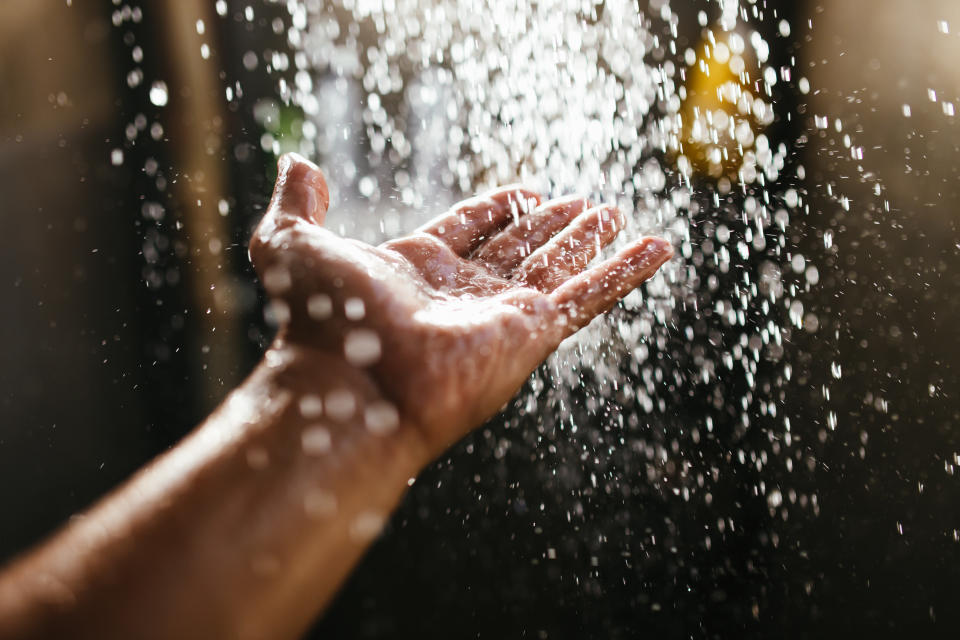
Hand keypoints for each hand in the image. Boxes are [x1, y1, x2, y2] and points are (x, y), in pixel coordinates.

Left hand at [250, 154, 671, 458]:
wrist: (352, 385)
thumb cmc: (322, 319)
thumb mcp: (291, 245)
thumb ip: (297, 204)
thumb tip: (300, 165)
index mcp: (416, 270)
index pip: (468, 230)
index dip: (497, 209)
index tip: (525, 190)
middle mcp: (463, 295)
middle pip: (519, 250)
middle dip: (551, 226)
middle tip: (584, 204)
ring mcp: (501, 316)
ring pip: (558, 270)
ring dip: (590, 243)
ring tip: (617, 214)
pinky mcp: (534, 333)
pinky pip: (589, 296)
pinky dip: (625, 272)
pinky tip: (656, 247)